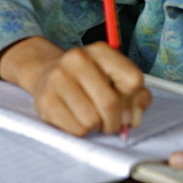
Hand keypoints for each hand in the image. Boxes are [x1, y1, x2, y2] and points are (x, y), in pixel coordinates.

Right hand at [28, 41, 150, 136]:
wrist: (47, 74)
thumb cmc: (89, 81)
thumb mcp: (116, 80)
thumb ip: (137, 97)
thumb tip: (131, 119)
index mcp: (100, 51)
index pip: (133, 79)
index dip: (133, 99)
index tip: (124, 103)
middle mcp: (77, 59)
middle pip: (110, 103)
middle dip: (114, 121)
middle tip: (108, 121)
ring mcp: (58, 78)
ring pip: (92, 120)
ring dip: (96, 126)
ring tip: (89, 116)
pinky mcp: (45, 99)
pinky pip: (75, 129)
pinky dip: (80, 130)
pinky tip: (75, 117)